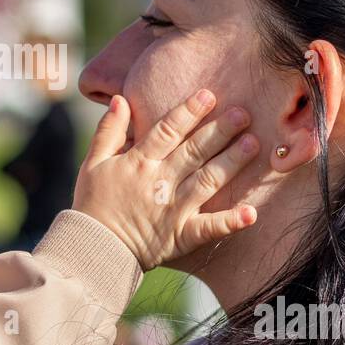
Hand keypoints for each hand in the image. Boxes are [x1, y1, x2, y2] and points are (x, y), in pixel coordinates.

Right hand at [73, 89, 258, 269]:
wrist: (93, 249)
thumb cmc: (92, 204)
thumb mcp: (93, 163)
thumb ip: (109, 130)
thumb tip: (121, 98)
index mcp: (138, 163)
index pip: (168, 131)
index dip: (189, 112)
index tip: (209, 95)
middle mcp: (160, 182)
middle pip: (194, 151)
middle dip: (220, 131)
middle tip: (244, 114)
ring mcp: (173, 210)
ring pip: (207, 181)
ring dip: (231, 163)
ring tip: (253, 144)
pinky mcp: (181, 236)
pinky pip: (208, 228)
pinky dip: (230, 221)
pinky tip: (251, 212)